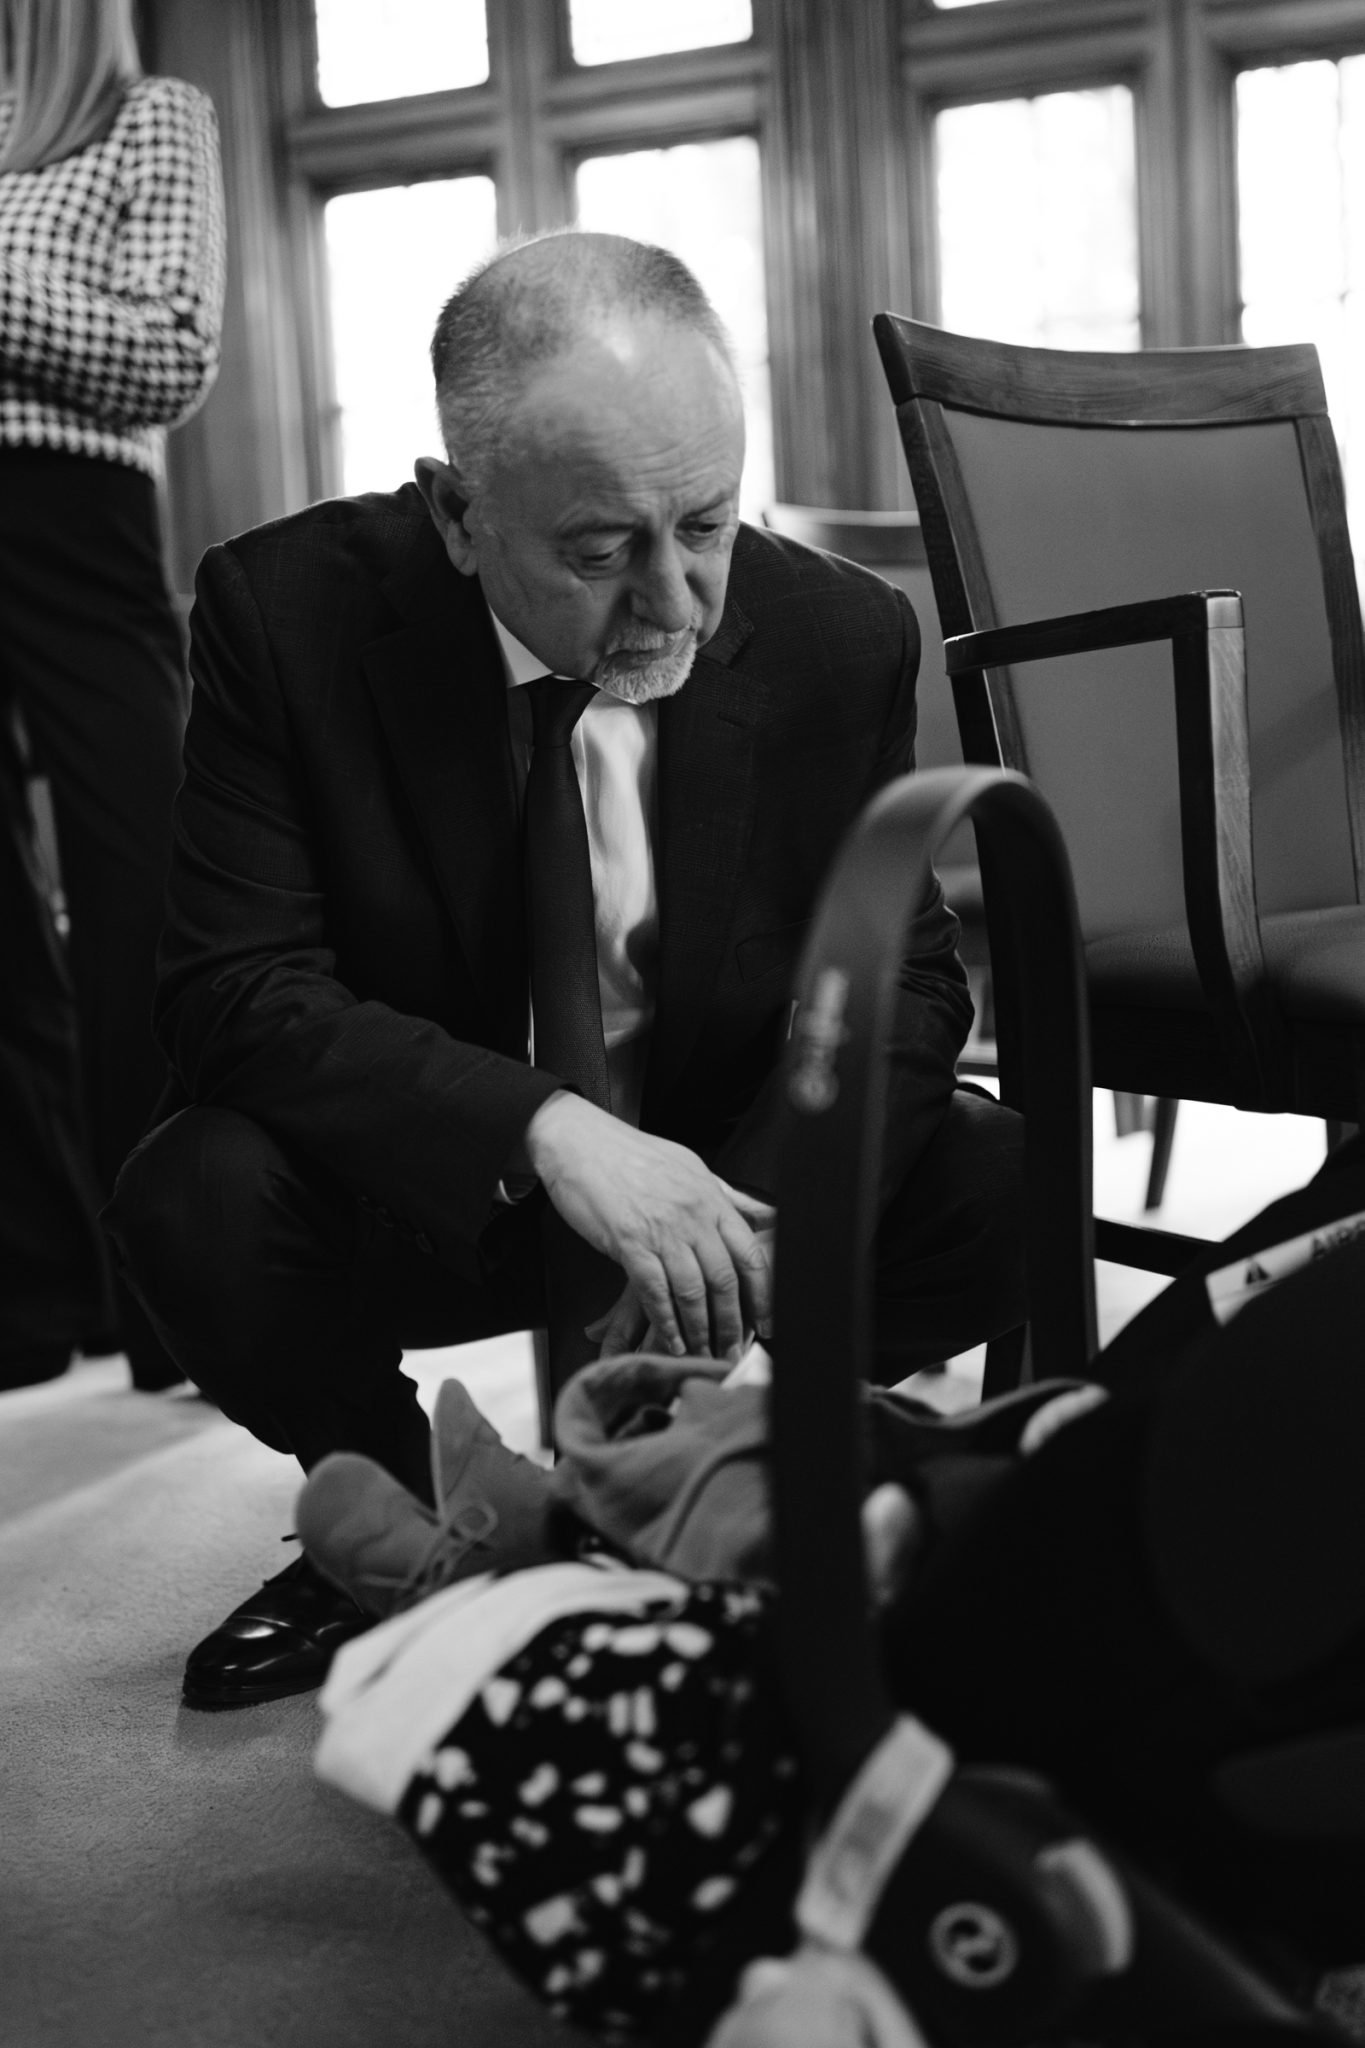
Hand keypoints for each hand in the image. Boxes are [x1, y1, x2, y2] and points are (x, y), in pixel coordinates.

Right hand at [525, 1093, 773, 1359]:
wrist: (579, 1141)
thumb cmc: (630, 1153)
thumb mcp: (688, 1166)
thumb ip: (725, 1195)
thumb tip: (759, 1213)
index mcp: (711, 1198)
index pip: (750, 1253)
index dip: (762, 1294)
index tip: (766, 1321)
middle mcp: (693, 1215)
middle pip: (724, 1279)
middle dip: (731, 1322)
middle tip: (734, 1350)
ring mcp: (662, 1229)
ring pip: (691, 1291)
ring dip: (699, 1329)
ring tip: (703, 1352)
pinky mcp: (629, 1242)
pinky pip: (654, 1291)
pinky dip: (664, 1321)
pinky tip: (670, 1340)